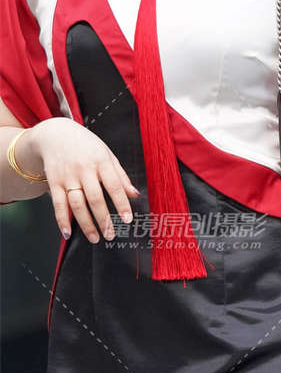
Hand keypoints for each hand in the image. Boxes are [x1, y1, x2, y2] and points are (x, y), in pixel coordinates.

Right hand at [27, 117, 139, 240]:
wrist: (55, 134)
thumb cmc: (86, 146)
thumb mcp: (107, 154)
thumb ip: (120, 175)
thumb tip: (135, 195)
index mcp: (101, 162)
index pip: (114, 185)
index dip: (121, 203)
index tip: (127, 219)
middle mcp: (84, 170)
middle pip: (95, 198)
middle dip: (104, 219)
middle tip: (111, 235)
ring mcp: (68, 176)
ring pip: (77, 204)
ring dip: (86, 224)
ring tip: (95, 238)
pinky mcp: (54, 182)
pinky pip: (58, 204)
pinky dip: (62, 220)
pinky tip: (68, 233)